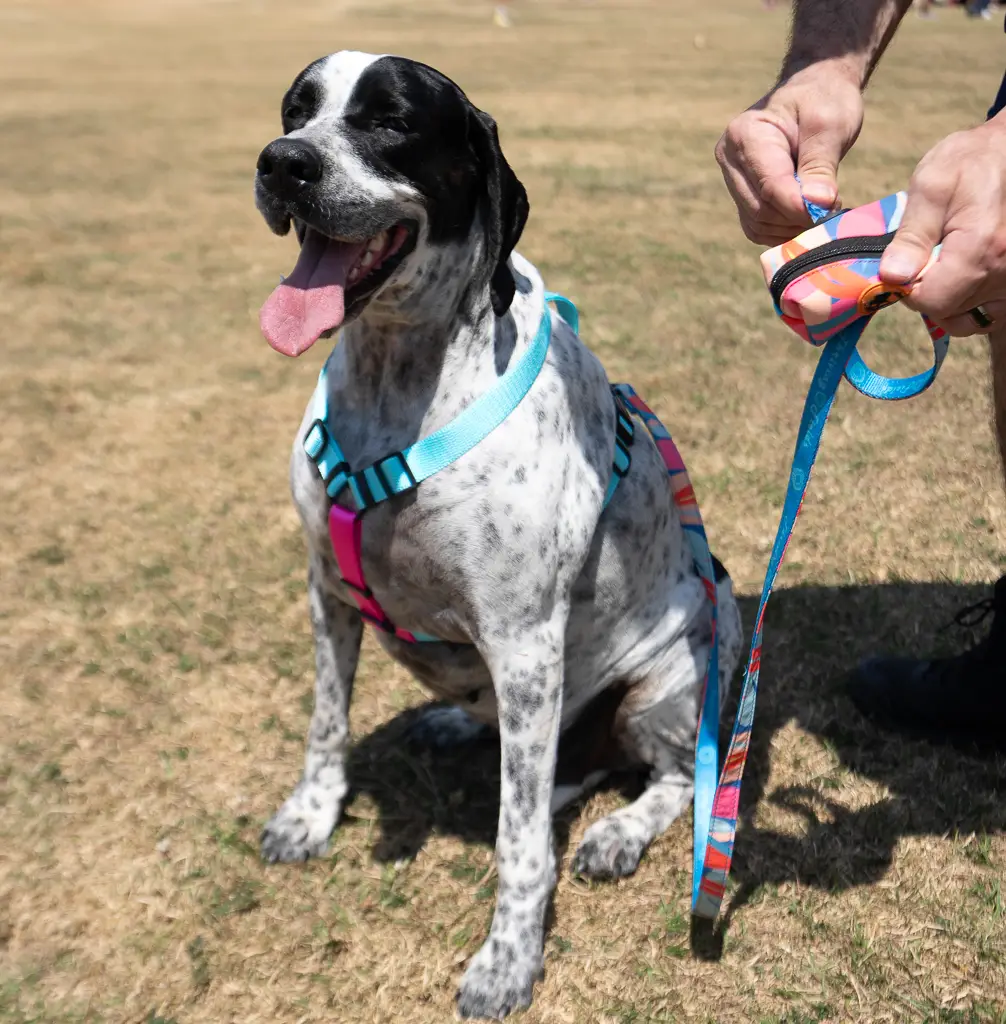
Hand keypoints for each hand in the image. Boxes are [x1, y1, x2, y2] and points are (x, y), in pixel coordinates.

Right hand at [715, 65, 864, 244]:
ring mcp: (733, 181)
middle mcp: (730, 160)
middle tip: (833, 207)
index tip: (832, 207)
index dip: (800, 205)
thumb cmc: (824, 101)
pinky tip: (807, 215)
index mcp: (745, 135)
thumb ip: (821, 166)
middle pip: (760, 210)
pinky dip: (785, 230)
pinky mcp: (742, 198)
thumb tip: (817, 206)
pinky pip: (759, 229)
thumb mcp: (831, 125)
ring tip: (822, 208)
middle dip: (799, 216)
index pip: (769, 185)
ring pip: (759, 224)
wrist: (813, 92)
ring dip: (793, 226)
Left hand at [880, 118, 1005, 336]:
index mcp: (980, 248)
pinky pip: (989, 316)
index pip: (932, 302)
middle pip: (948, 312)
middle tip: (927, 259)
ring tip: (945, 267)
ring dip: (949, 301)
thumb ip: (911, 235)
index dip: (909, 290)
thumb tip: (892, 276)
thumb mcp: (931, 187)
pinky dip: (971, 306)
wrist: (1005, 152)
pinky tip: (962, 280)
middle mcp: (1004, 270)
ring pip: (968, 319)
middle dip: (928, 292)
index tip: (906, 265)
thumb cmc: (968, 163)